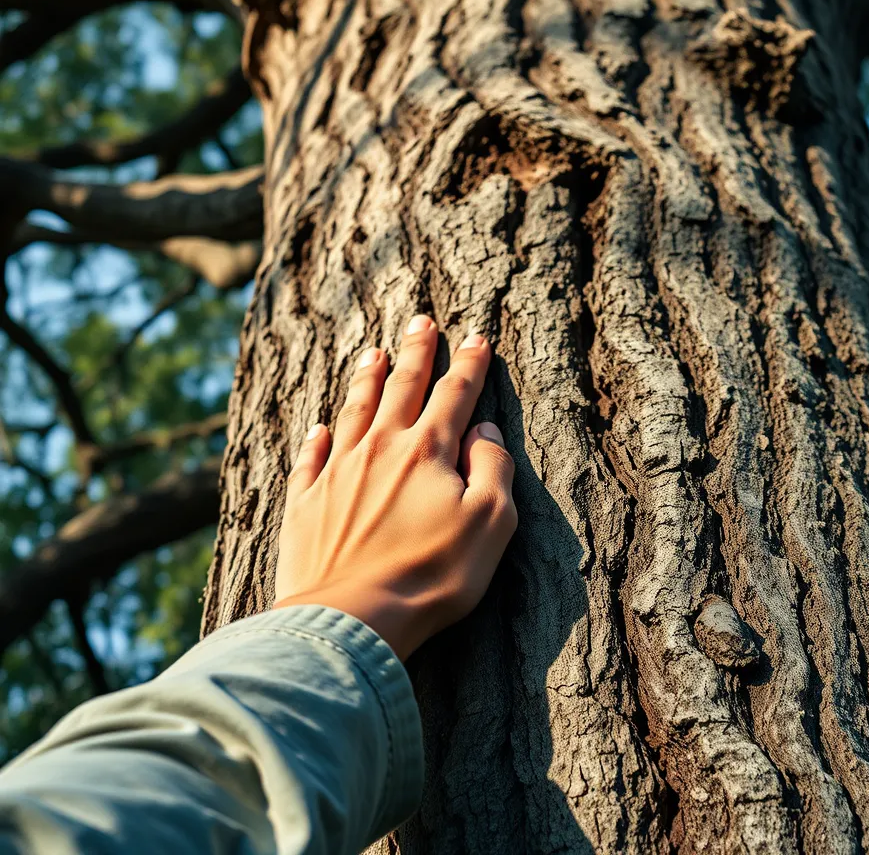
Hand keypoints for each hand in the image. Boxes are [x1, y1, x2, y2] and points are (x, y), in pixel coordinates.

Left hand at [273, 315, 516, 660]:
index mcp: (428, 451)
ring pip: (354, 410)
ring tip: (372, 352)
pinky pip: (310, 457)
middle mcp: (380, 448)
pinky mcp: (304, 503)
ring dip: (367, 378)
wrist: (351, 620)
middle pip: (402, 387)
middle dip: (416, 351)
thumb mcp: (490, 525)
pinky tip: (320, 426)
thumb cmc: (431, 577)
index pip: (454, 394)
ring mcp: (337, 472)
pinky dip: (317, 437)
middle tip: (420, 321)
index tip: (476, 337)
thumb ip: (492, 468)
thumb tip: (483, 429)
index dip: (468, 364)